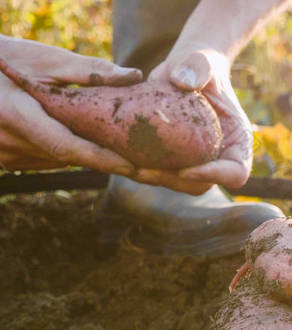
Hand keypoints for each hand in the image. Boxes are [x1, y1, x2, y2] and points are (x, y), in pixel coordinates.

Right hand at [0, 36, 141, 174]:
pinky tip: (78, 135)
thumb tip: (133, 76)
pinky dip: (64, 150)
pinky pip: (45, 160)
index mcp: (15, 116)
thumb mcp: (45, 60)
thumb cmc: (7, 59)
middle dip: (100, 154)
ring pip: (58, 161)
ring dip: (82, 152)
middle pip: (67, 157)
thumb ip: (89, 71)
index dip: (101, 159)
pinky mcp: (6, 160)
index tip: (132, 167)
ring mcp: (4, 156)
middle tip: (135, 150)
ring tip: (110, 138)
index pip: (67, 147)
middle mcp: (7, 143)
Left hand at [130, 48, 252, 194]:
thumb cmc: (200, 64)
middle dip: (174, 181)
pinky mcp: (175, 159)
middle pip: (203, 184)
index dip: (214, 176)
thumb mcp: (202, 62)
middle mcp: (220, 156)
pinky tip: (118, 157)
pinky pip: (161, 172)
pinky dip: (142, 168)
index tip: (185, 169)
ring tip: (128, 167)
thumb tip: (183, 80)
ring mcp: (198, 161)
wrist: (185, 69)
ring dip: (155, 179)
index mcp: (237, 140)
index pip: (236, 173)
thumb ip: (198, 67)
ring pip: (179, 184)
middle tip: (144, 170)